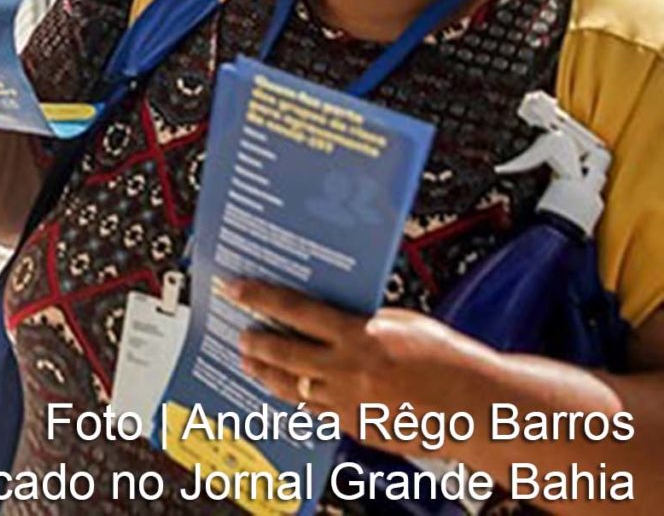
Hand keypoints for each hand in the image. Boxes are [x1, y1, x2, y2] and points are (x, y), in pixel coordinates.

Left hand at [232, 279, 483, 453]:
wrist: (480, 408)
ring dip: (267, 374)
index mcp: (359, 336)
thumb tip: (339, 316)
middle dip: (256, 342)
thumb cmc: (452, 361)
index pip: (294, 310)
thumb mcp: (405, 323)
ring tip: (252, 365)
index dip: (259, 297)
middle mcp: (347, 369)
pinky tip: (291, 393)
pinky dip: (299, 400)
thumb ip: (367, 319)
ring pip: (292, 387)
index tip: (235, 289)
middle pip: (283, 352)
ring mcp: (349, 402)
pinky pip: (317, 412)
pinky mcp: (357, 427)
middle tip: (241, 335)